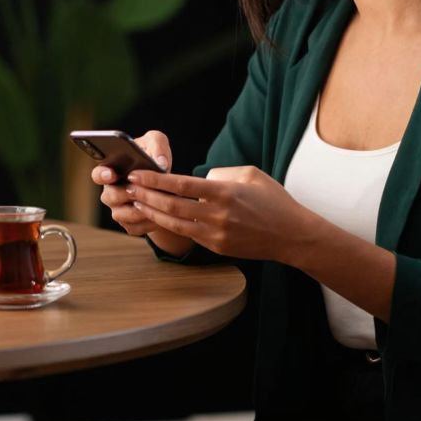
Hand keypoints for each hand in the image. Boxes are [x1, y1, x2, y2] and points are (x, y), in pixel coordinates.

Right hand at [93, 130, 170, 237]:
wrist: (167, 184)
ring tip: (154, 203)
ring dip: (138, 209)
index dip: (102, 175)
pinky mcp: (130, 224)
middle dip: (125, 193)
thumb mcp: (156, 143)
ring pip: (121, 215)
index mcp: (111, 170)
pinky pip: (134, 227)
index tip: (112, 174)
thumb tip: (161, 163)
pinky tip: (161, 215)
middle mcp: (111, 191)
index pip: (98, 174)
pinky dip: (147, 223)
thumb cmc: (153, 158)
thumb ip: (157, 144)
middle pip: (109, 196)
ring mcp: (118, 209)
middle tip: (139, 189)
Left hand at [125, 165, 320, 261]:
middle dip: (146, 195)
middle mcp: (216, 215)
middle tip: (128, 186)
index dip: (155, 180)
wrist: (292, 236)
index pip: (180, 185)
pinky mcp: (216, 247)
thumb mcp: (250, 175)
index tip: (137, 174)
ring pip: (174, 223)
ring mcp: (216, 234)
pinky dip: (169, 225)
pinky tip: (157, 217)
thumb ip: (221, 173)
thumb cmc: (273, 201)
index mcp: (224, 193)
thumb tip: (198, 179)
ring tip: (135, 202)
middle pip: (171, 205)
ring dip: (152, 212)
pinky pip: (188, 234)